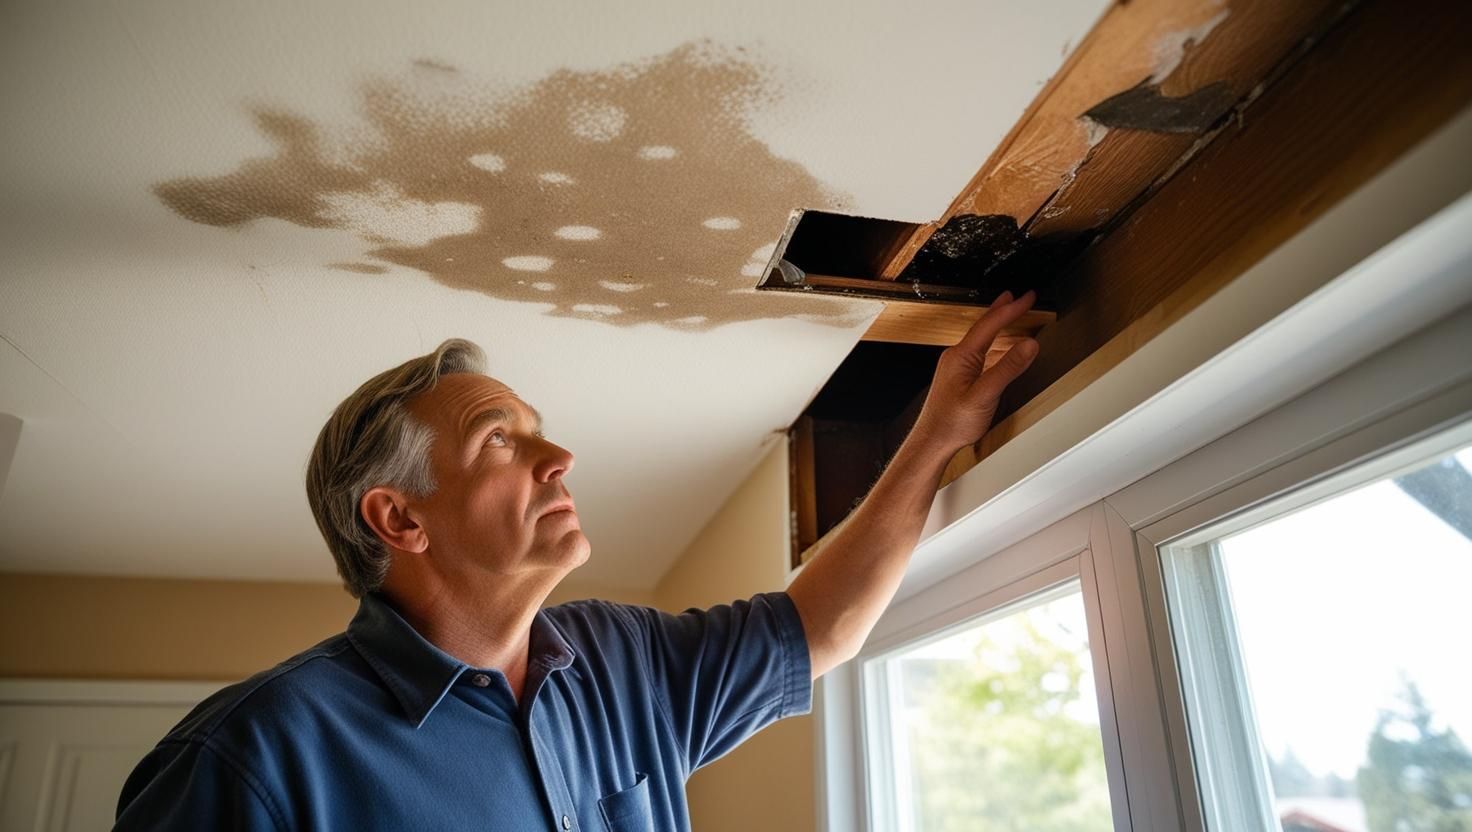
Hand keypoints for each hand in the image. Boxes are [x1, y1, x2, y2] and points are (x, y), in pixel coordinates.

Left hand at [909, 289, 1040, 454]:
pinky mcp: (959, 379)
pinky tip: (1000, 351)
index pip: (990, 324)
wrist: (932, 441)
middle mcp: (956, 357)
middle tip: (1019, 297)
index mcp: (961, 356)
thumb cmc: (952, 422)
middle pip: (984, 327)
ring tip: (1012, 316)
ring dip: (999, 327)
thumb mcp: (985, 394)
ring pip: (982, 340)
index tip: (1029, 297)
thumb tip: (1029, 344)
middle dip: (1003, 310)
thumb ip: (1008, 368)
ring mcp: (956, 368)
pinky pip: (980, 354)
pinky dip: (995, 346)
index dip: (1012, 309)